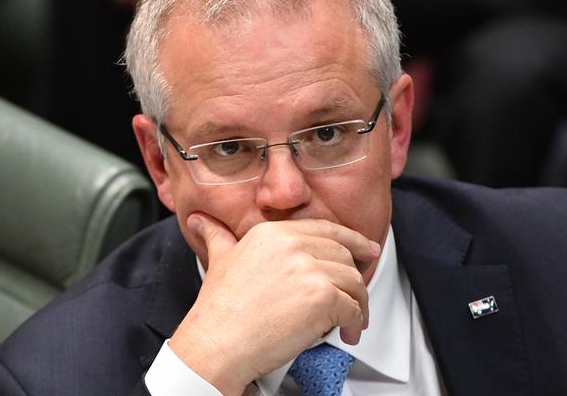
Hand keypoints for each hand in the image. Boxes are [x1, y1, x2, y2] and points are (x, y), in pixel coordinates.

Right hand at [168, 214, 380, 394]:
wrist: (216, 343)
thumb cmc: (217, 309)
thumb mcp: (218, 260)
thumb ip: (217, 236)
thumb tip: (200, 221)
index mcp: (273, 232)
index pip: (326, 229)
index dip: (352, 240)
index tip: (366, 249)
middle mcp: (292, 244)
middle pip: (344, 255)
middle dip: (356, 276)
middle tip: (358, 294)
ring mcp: (309, 269)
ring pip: (353, 281)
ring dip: (359, 304)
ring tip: (353, 321)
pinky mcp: (322, 297)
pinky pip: (353, 309)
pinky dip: (355, 324)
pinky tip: (347, 333)